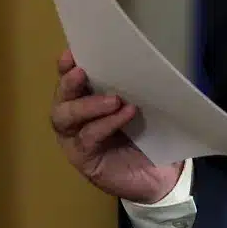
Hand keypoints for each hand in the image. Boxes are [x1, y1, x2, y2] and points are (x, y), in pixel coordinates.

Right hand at [52, 49, 182, 203]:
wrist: (164, 175)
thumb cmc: (153, 135)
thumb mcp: (146, 106)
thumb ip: (137, 87)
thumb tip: (143, 59)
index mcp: (89, 101)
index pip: (72, 81)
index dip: (67, 66)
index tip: (71, 52)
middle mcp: (77, 119)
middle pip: (61, 98)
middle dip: (68, 83)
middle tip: (81, 72)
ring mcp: (76, 140)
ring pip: (65, 118)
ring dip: (86, 105)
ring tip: (113, 99)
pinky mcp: (84, 159)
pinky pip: (87, 138)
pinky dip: (105, 124)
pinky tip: (125, 114)